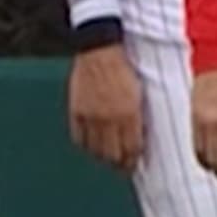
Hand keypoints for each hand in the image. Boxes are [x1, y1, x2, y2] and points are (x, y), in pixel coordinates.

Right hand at [67, 44, 147, 172]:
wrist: (100, 50)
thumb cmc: (124, 68)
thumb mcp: (140, 93)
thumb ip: (139, 117)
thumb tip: (141, 137)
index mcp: (129, 114)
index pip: (131, 149)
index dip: (132, 162)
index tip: (133, 165)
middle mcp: (109, 118)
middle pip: (112, 155)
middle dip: (119, 163)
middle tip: (122, 165)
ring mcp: (91, 116)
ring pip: (95, 151)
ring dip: (102, 157)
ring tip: (107, 157)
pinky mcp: (76, 112)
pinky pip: (79, 139)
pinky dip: (86, 145)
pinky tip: (91, 145)